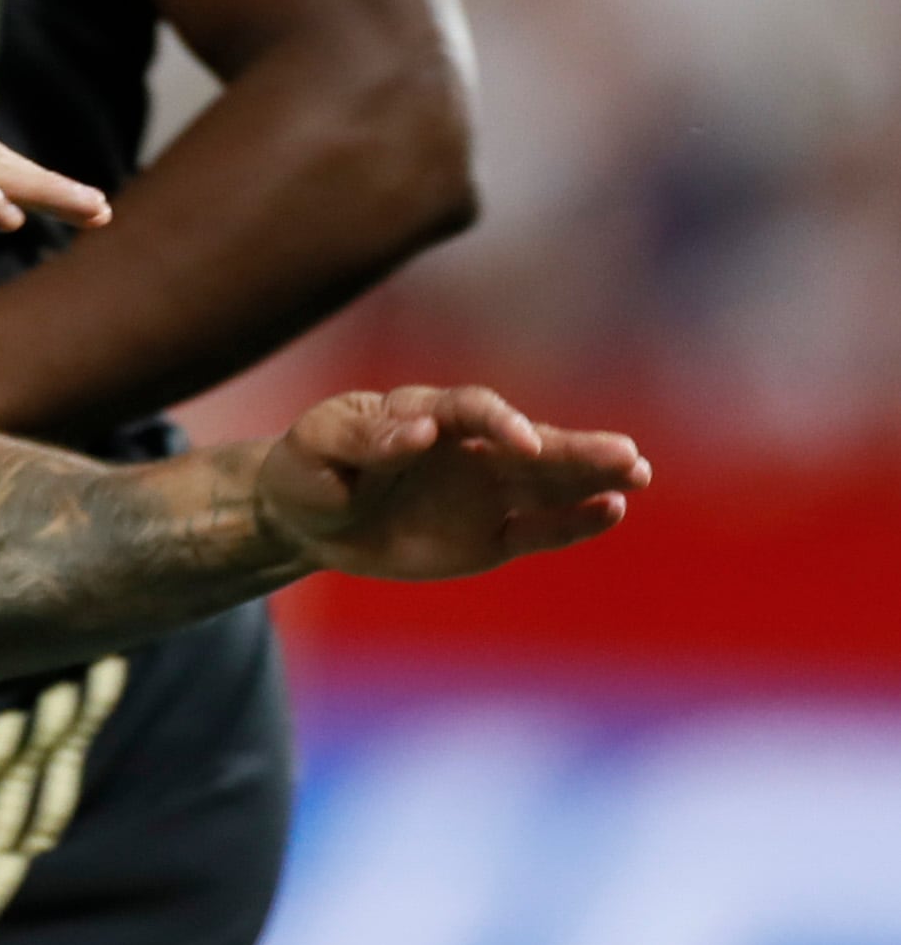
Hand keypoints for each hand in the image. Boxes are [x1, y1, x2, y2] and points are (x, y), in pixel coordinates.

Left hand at [257, 385, 648, 579]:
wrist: (305, 516)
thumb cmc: (307, 468)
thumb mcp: (315, 449)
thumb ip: (364, 441)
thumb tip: (420, 430)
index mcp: (421, 412)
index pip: (470, 409)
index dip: (498, 421)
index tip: (521, 443)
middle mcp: (465, 447)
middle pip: (528, 443)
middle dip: (575, 448)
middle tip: (626, 454)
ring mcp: (482, 490)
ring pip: (546, 482)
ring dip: (592, 477)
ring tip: (638, 473)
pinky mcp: (488, 535)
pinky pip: (537, 529)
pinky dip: (573, 522)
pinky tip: (611, 511)